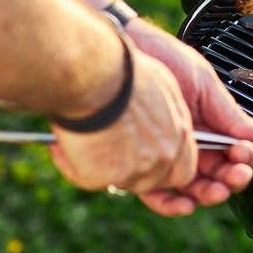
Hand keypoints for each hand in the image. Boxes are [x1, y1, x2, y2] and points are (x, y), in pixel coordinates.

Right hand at [49, 48, 196, 198]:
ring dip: (105, 166)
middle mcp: (163, 155)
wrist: (94, 75)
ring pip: (121, 182)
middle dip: (135, 172)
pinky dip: (74, 163)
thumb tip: (158, 123)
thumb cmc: (123, 70)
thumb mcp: (161, 86)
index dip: (166, 168)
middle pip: (154, 182)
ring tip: (88, 136)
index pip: (184, 170)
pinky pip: (87, 178)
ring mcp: (136, 170)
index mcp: (179, 132)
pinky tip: (68, 140)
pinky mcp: (105, 178)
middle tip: (112, 152)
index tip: (149, 159)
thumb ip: (166, 115)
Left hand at [126, 16, 252, 216]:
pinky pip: (156, 193)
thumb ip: (230, 114)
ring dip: (209, 194)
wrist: (126, 48)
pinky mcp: (138, 162)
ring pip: (191, 187)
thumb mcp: (204, 83)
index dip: (244, 158)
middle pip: (216, 173)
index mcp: (208, 122)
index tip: (246, 154)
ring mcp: (165, 152)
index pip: (234, 151)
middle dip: (232, 178)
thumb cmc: (163, 56)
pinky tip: (186, 204)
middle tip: (236, 174)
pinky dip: (172, 204)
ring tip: (216, 190)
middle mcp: (189, 140)